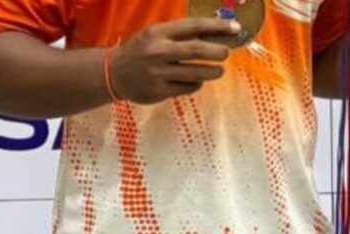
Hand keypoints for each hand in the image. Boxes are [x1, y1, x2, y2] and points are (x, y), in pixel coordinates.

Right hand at [107, 18, 239, 104]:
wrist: (114, 74)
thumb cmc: (141, 51)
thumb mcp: (155, 35)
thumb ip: (180, 34)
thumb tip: (215, 34)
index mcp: (158, 32)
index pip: (193, 26)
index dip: (217, 26)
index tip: (235, 28)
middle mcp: (158, 51)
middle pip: (196, 50)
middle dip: (217, 51)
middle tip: (226, 53)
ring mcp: (158, 73)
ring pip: (195, 73)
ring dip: (212, 72)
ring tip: (219, 70)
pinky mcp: (160, 91)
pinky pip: (187, 88)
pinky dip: (197, 84)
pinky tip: (197, 81)